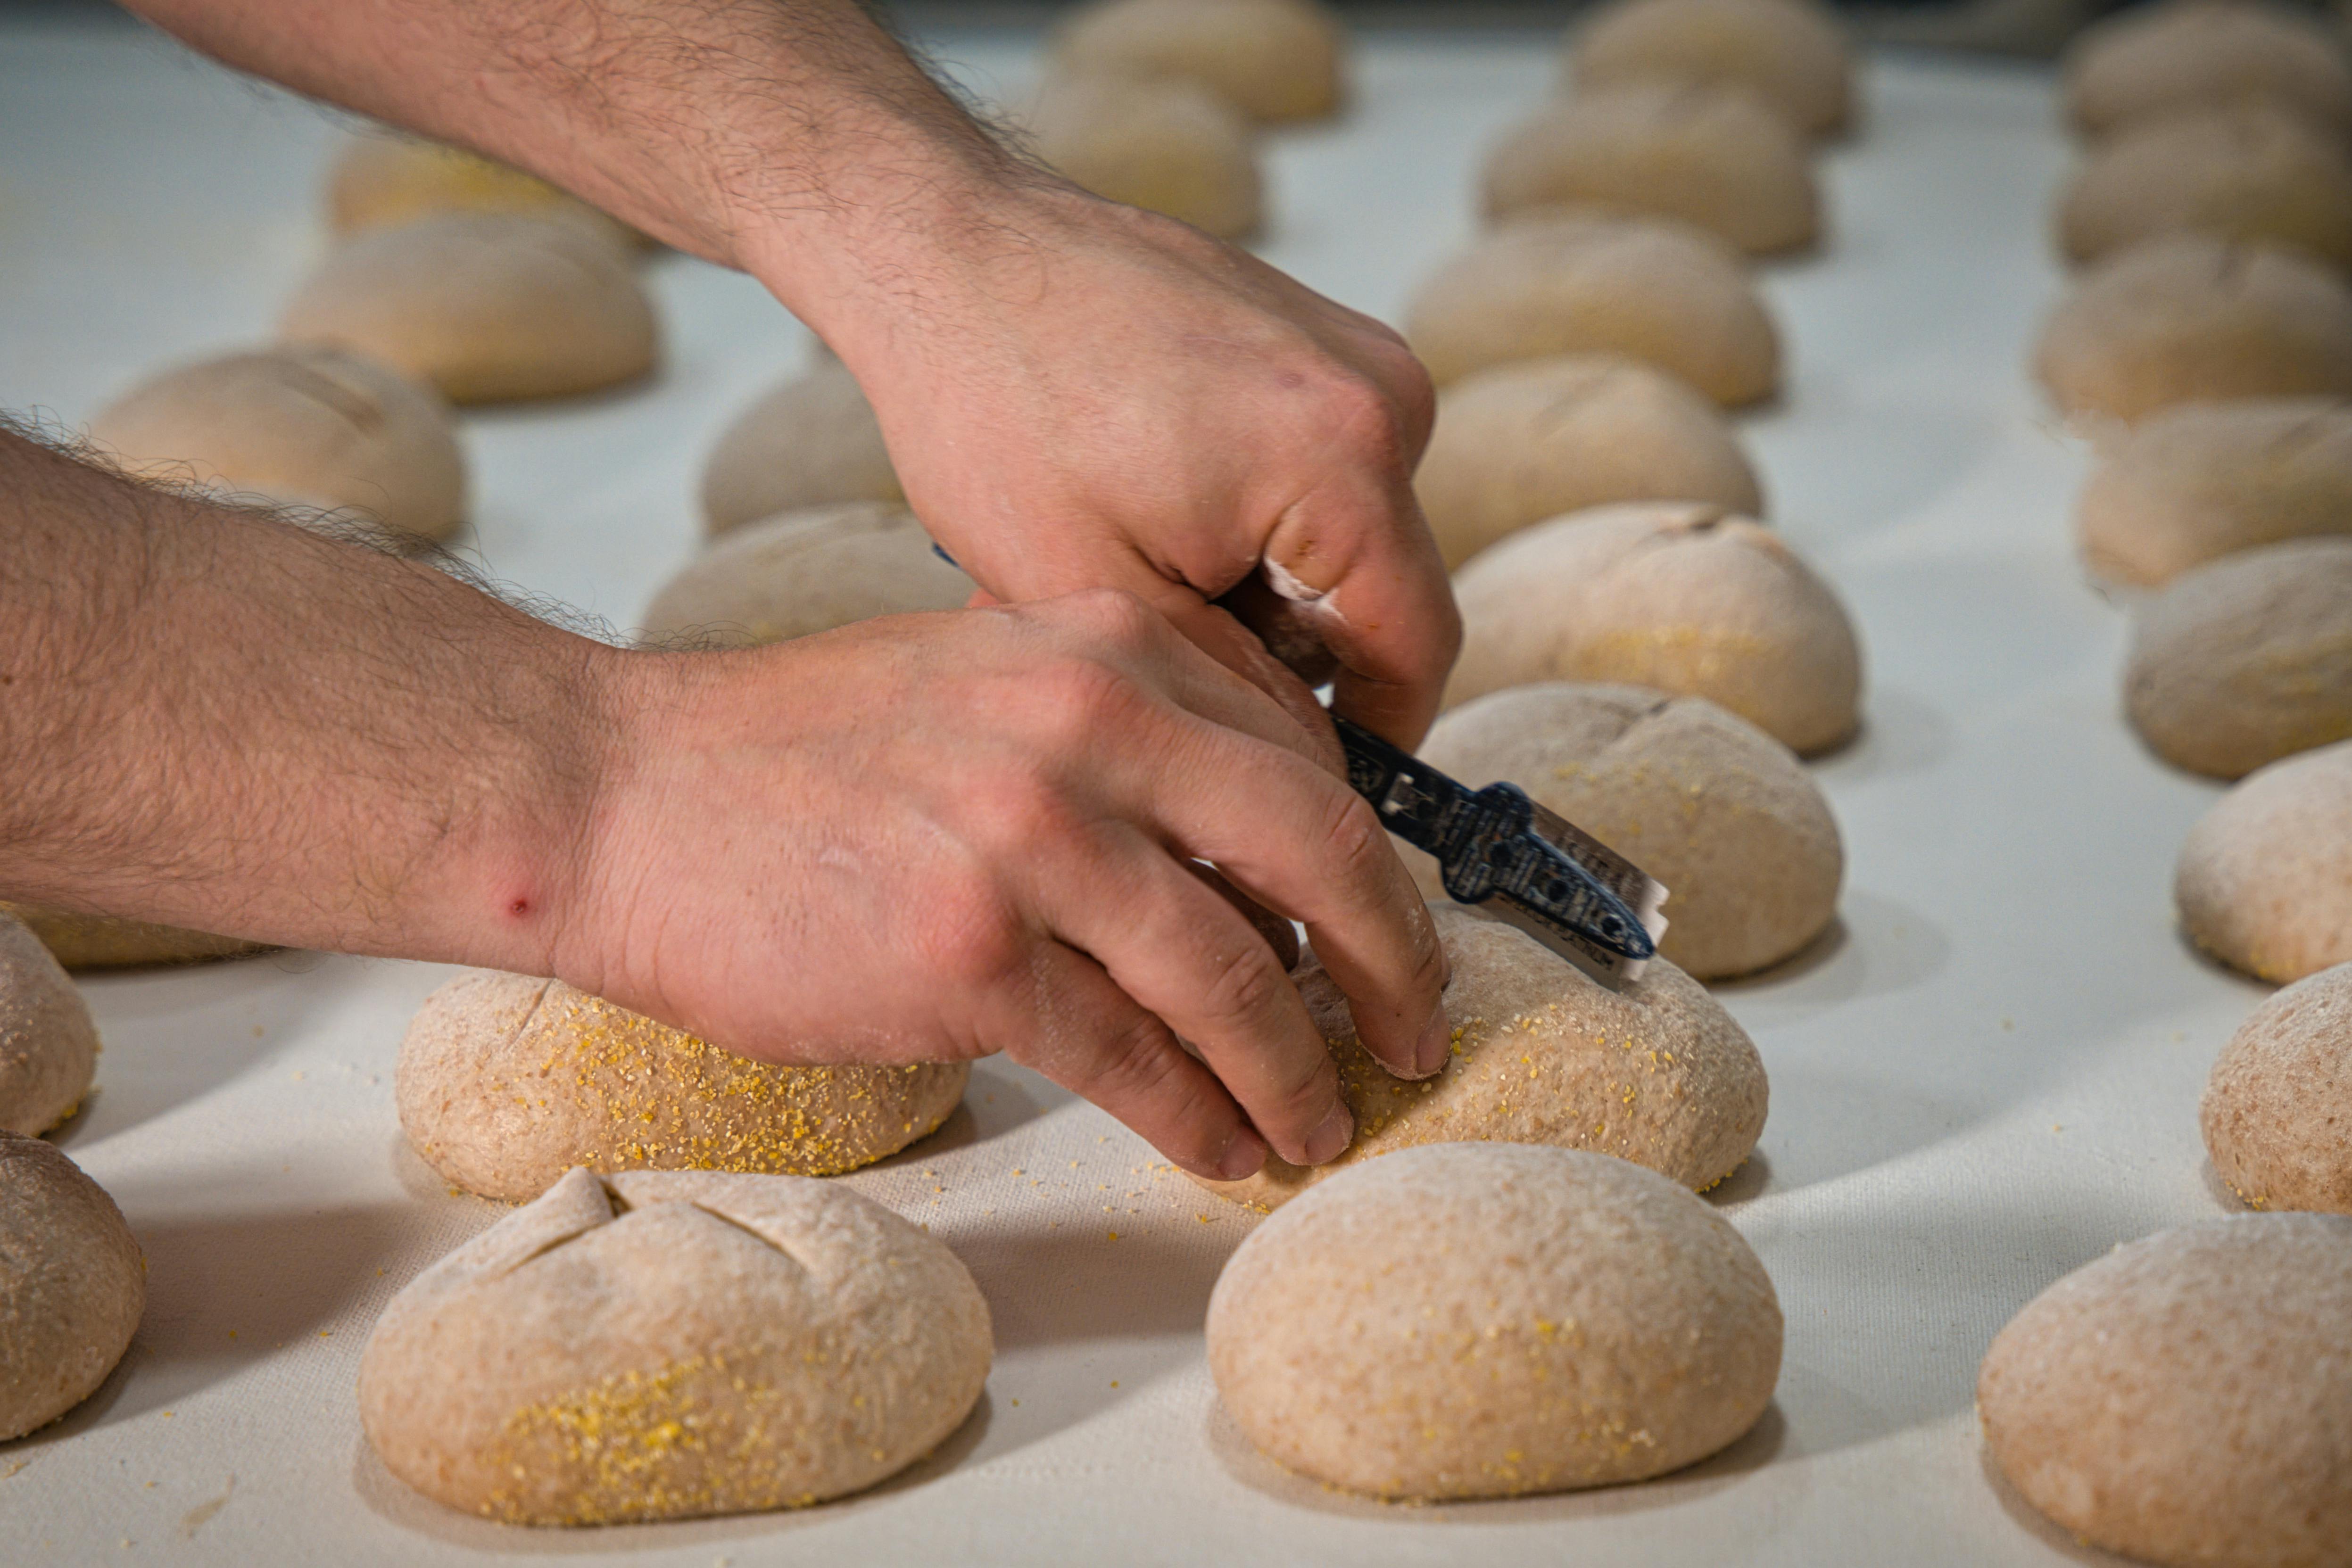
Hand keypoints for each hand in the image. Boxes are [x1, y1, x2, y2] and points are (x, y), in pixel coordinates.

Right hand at [561, 591, 1450, 1178]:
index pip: (1301, 757)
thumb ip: (1120, 732)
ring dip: (1294, 1070)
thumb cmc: (798, 749)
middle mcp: (1084, 726)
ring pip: (1231, 976)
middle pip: (1313, 853)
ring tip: (1320, 1122)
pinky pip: (1129, 1055)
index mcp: (1104, 646)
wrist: (626, 794)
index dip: (1369, 861)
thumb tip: (1248, 851)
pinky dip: (1194, 1113)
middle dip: (1389, 962)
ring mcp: (1027, 839)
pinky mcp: (967, 954)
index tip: (1391, 928)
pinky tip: (1222, 1144)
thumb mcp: (984, 678)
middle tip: (1417, 1032)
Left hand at [765, 183, 1461, 750]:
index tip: (1296, 786)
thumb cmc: (997, 406)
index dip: (1368, 740)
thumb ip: (1229, 693)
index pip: (1416, 650)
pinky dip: (1248, 520)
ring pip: (1344, 539)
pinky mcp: (1316, 336)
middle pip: (1382, 594)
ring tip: (1134, 577)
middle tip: (1160, 672)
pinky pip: (1317, 473)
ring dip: (1258, 586)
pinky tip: (1147, 515)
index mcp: (1347, 458)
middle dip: (1286, 655)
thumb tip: (1304, 765)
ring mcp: (1354, 353)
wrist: (948, 254)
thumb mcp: (1106, 599)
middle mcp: (1382, 394)